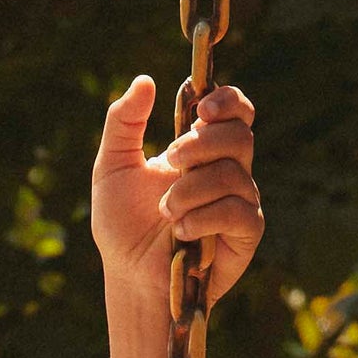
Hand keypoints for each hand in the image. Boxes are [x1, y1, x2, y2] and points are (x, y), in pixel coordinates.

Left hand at [89, 73, 262, 315]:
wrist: (129, 278)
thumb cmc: (122, 225)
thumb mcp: (112, 168)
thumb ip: (124, 123)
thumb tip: (145, 80)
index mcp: (201, 150)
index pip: (235, 112)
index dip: (229, 101)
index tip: (202, 108)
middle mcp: (227, 171)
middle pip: (240, 135)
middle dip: (201, 144)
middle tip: (170, 159)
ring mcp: (240, 201)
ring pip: (234, 174)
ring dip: (191, 189)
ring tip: (165, 211)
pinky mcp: (245, 234)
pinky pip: (239, 211)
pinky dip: (205, 217)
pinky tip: (181, 231)